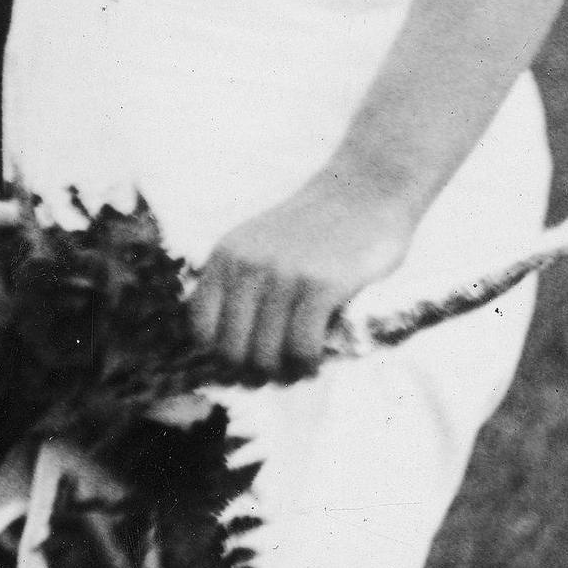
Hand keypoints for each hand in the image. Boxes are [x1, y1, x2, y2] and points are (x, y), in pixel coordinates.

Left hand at [189, 162, 422, 380]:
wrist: (366, 189)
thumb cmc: (316, 226)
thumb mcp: (258, 243)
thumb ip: (240, 281)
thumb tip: (228, 347)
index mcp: (225, 256)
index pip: (201, 327)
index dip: (218, 357)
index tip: (240, 367)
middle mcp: (247, 265)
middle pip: (232, 349)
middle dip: (251, 373)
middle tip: (274, 378)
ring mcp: (283, 274)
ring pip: (266, 354)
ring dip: (282, 375)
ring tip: (297, 374)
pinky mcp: (321, 284)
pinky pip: (302, 346)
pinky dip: (307, 365)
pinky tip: (314, 364)